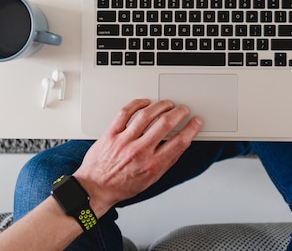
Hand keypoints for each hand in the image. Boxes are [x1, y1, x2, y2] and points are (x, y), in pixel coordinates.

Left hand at [74, 99, 201, 215]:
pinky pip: (125, 112)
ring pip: (147, 115)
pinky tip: (145, 103)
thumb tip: (180, 145)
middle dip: (179, 112)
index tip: (195, 122)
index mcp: (152, 165)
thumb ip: (166, 161)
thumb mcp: (151, 179)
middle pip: (165, 123)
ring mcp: (124, 141)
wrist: (95, 189)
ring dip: (161, 105)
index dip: (191, 128)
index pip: (179, 142)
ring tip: (167, 104)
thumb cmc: (122, 186)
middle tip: (183, 110)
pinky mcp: (111, 133)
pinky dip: (137, 104)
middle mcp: (140, 151)